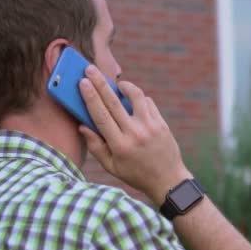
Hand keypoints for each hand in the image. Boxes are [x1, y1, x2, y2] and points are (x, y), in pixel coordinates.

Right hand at [78, 65, 191, 205]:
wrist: (168, 180)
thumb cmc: (135, 174)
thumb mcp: (111, 167)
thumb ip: (96, 147)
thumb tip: (82, 126)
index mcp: (119, 145)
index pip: (101, 115)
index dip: (90, 96)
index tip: (83, 82)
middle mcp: (134, 133)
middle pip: (113, 102)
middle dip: (100, 83)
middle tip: (90, 68)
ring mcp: (150, 127)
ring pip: (135, 96)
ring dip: (124, 86)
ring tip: (117, 84)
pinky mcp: (161, 123)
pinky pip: (148, 103)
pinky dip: (139, 99)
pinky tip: (133, 102)